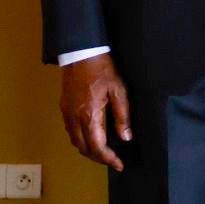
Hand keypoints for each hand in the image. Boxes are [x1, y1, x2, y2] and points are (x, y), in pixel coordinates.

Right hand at [60, 53, 131, 170]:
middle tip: (114, 160)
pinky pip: (71, 132)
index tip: (119, 164)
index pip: (97, 146)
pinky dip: (81, 140)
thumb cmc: (102, 70)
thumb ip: (123, 115)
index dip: (108, 158)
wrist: (81, 54)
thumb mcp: (119, 90)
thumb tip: (126, 137)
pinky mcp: (64, 109)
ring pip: (75, 142)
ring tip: (105, 152)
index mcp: (89, 115)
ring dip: (89, 150)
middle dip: (99, 158)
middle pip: (84, 148)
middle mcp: (74, 118)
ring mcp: (67, 114)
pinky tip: (92, 137)